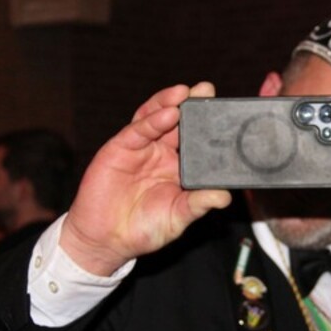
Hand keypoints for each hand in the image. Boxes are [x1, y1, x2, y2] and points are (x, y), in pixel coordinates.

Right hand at [59, 82, 231, 274]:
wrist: (105, 240)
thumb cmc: (143, 230)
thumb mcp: (177, 218)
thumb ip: (198, 204)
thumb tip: (224, 197)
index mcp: (179, 167)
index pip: (197, 140)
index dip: (208, 125)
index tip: (224, 112)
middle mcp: (161, 153)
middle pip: (179, 122)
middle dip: (192, 104)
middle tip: (206, 90)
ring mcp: (141, 148)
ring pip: (157, 117)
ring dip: (170, 103)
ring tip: (185, 93)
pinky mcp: (120, 148)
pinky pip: (138, 130)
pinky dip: (152, 120)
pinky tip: (167, 112)